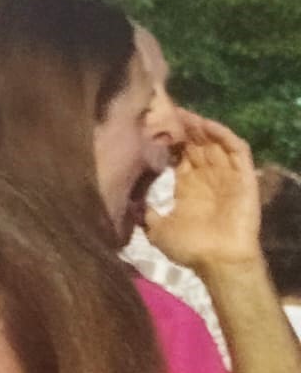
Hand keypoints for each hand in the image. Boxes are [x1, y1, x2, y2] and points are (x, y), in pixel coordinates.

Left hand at [147, 112, 260, 273]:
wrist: (217, 262)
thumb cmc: (190, 248)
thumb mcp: (157, 229)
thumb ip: (144, 213)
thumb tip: (127, 201)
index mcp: (188, 186)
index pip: (179, 155)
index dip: (168, 140)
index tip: (151, 126)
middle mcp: (207, 177)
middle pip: (196, 144)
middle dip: (183, 128)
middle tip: (166, 110)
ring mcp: (226, 175)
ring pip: (215, 143)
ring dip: (202, 128)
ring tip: (185, 115)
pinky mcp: (244, 177)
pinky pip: (238, 151)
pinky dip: (225, 136)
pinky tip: (209, 126)